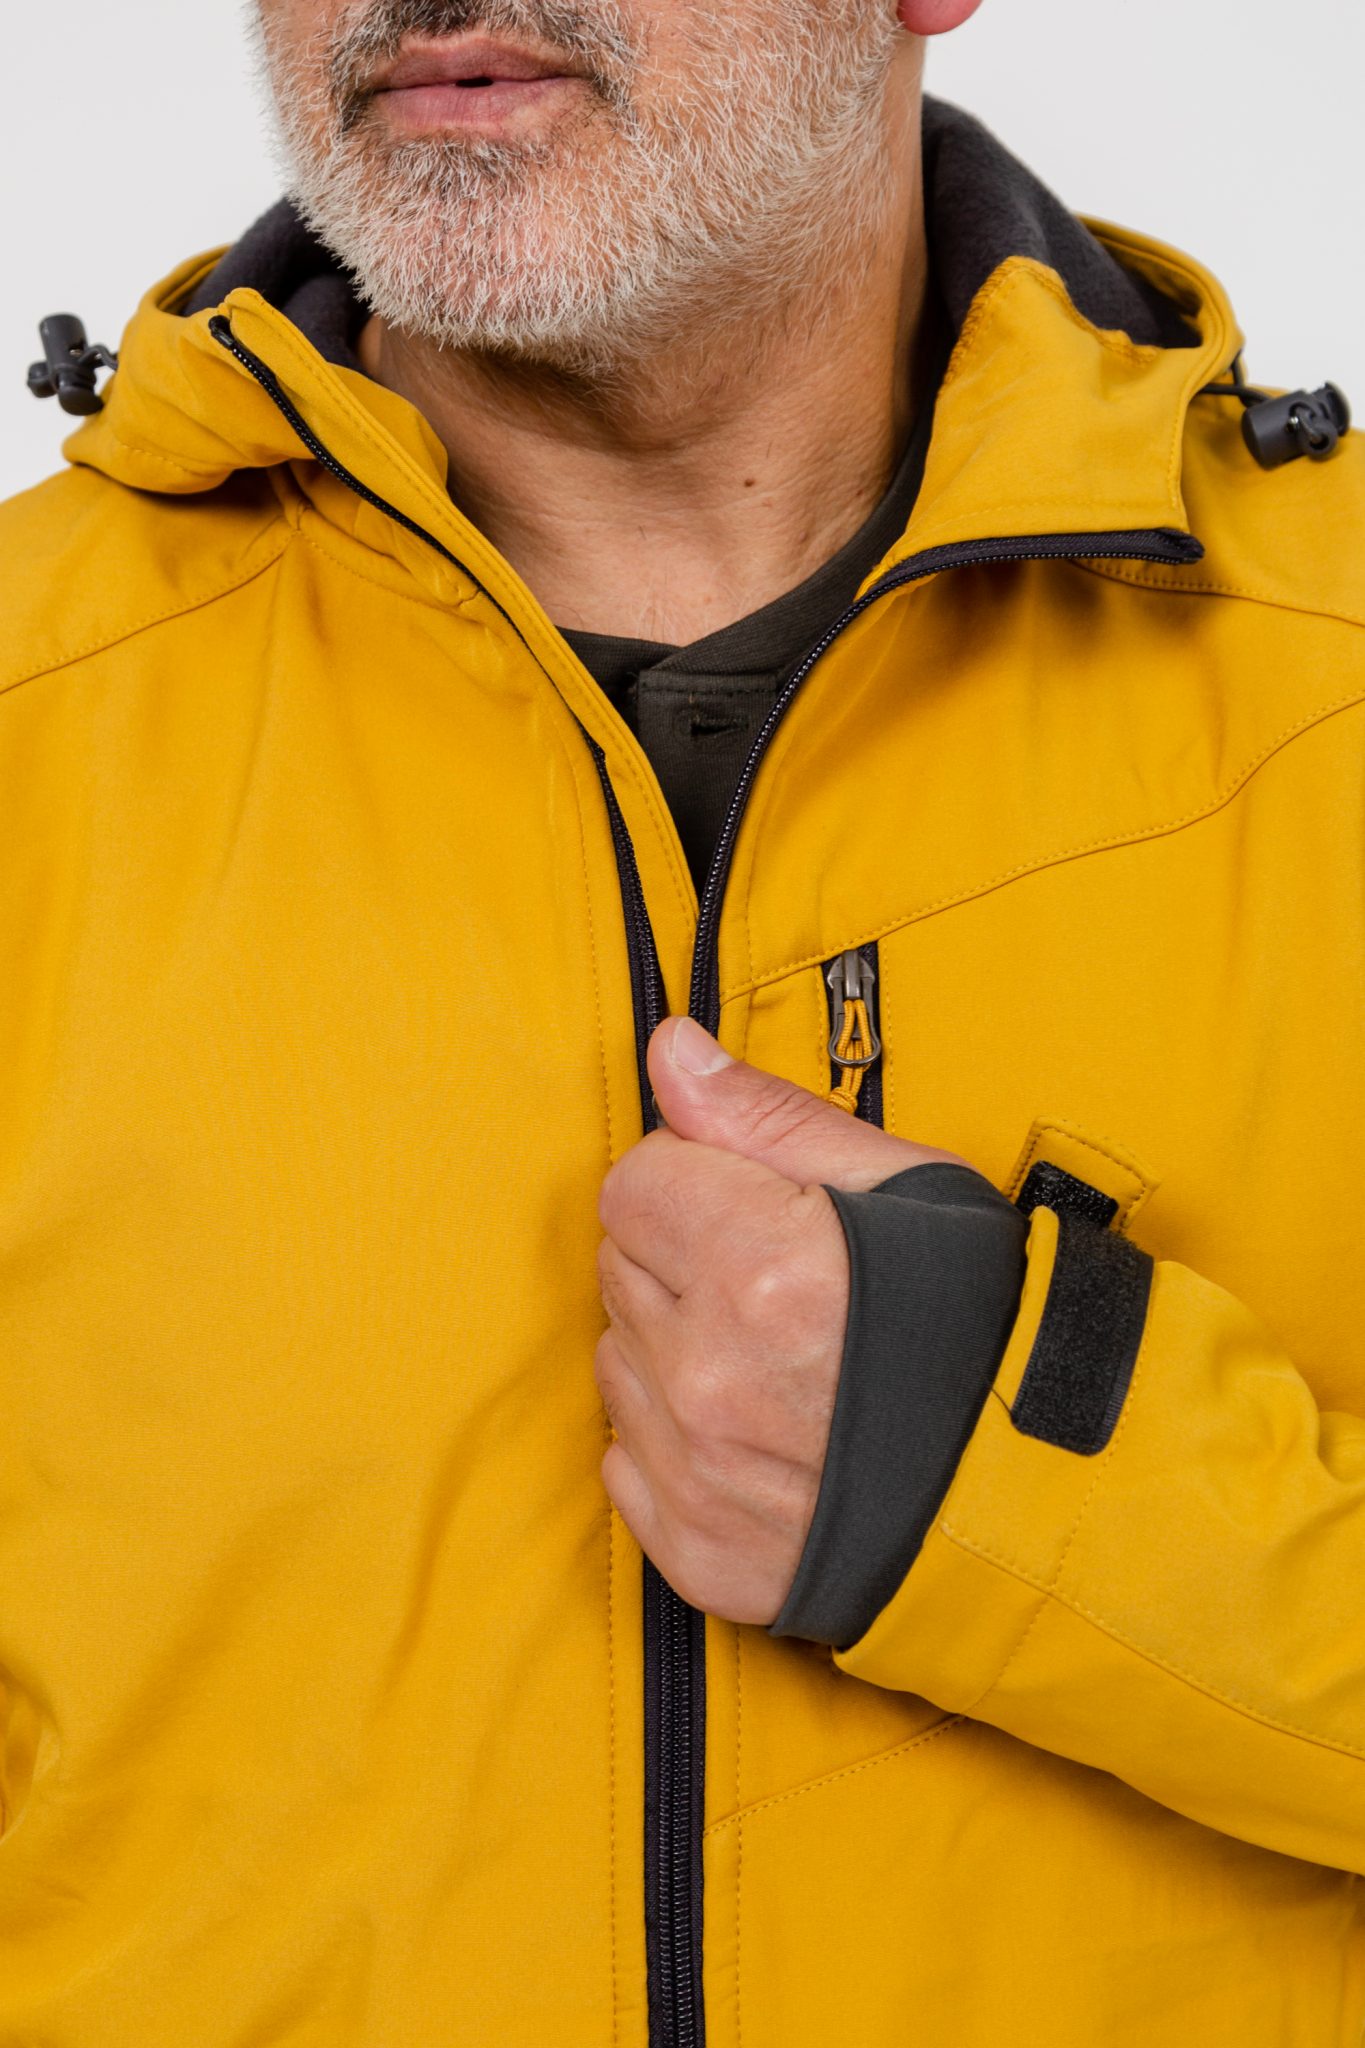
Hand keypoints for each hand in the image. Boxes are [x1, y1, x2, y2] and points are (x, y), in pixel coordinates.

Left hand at [594, 1013, 967, 1624]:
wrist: (1057, 1498)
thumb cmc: (992, 1324)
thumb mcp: (904, 1185)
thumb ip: (764, 1115)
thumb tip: (669, 1047)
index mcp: (756, 1266)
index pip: (632, 1184)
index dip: (695, 1182)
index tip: (754, 1206)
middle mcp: (710, 1375)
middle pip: (620, 1270)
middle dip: (683, 1261)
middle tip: (782, 1288)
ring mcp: (698, 1474)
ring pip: (618, 1366)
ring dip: (675, 1353)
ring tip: (781, 1366)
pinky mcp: (698, 1550)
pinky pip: (628, 1465)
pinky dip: (678, 1448)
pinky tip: (765, 1439)